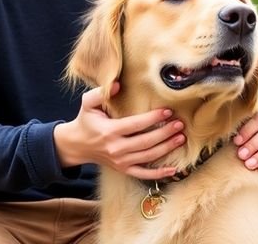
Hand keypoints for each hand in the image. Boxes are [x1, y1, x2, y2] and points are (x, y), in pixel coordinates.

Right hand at [54, 82, 185, 180]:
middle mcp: (116, 148)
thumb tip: (118, 84)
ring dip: (166, 148)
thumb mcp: (87, 104)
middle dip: (165, 133)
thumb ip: (100, 92)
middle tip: (180, 124)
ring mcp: (120, 161)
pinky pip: (143, 174)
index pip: (135, 125)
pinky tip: (174, 170)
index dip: (153, 118)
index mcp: (109, 131)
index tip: (168, 111)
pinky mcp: (123, 169)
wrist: (77, 145)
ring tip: (180, 138)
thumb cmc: (86, 121)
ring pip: (148, 156)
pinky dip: (159, 174)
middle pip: (146, 142)